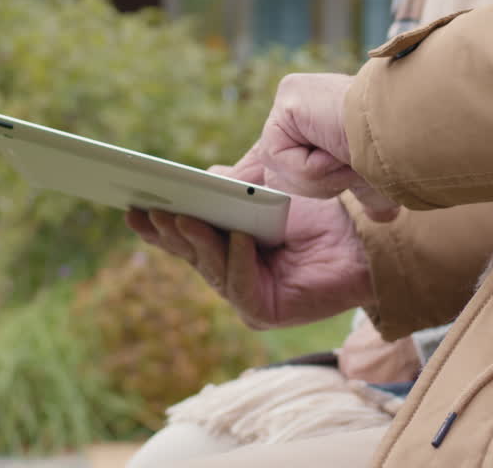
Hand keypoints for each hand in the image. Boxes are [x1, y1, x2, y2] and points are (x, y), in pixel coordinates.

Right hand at [124, 192, 373, 328]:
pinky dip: (238, 261)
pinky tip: (238, 239)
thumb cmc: (315, 213)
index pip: (181, 237)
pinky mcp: (265, 312)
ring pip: (209, 268)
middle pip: (189, 252)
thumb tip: (205, 178)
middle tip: (150, 208)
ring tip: (184, 217)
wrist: (361, 239)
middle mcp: (227, 273)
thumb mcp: (266, 189)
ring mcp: (244, 296)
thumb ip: (235, 185)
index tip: (131, 205)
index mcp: (221, 245)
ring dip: (197, 242)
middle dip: (168, 230)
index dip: (155, 224)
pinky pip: (241, 286)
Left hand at [228, 73, 398, 220]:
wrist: (416, 133)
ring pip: (279, 167)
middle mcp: (299, 101)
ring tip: (347, 157)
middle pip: (274, 165)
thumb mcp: (373, 179)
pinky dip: (313, 168)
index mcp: (315, 116)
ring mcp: (292, 99)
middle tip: (335, 167)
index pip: (277, 150)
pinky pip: (283, 157)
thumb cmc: (403, 154)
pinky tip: (337, 150)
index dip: (251, 171)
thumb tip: (382, 217)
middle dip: (302, 183)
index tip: (225, 180)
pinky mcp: (289, 99)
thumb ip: (360, 192)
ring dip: (317, 178)